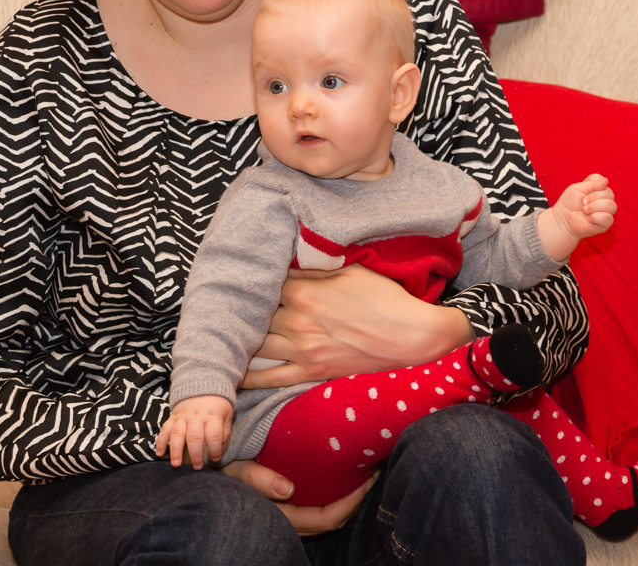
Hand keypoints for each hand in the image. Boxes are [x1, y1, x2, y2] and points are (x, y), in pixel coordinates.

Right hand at [156, 395, 232, 468]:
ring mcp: (183, 417)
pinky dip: (160, 442)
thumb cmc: (217, 406)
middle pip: (194, 437)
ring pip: (177, 434)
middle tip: (197, 467)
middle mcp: (196, 417)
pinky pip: (164, 429)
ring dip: (175, 451)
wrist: (203, 387)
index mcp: (212, 416)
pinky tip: (159, 453)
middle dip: (195, 454)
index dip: (215, 449)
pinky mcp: (172, 417)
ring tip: (176, 464)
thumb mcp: (227, 415)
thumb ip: (224, 431)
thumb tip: (219, 446)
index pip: (214, 435)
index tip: (215, 459)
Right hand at [221, 459, 379, 535]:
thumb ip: (260, 479)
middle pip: (333, 521)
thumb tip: (288, 490)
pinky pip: (319, 511)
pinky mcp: (289, 510)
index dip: (352, 501)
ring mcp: (289, 519)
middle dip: (357, 499)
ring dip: (349, 499)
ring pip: (327, 518)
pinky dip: (335, 498)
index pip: (326, 518)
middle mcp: (287, 523)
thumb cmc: (224, 468)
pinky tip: (342, 478)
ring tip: (364, 472)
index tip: (368, 477)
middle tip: (374, 470)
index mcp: (280, 515)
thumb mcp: (238, 469)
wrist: (211, 471)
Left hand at [240, 265, 473, 389]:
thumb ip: (315, 267)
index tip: (243, 282)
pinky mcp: (311, 371)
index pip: (265, 286)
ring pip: (256, 345)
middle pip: (255, 316)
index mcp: (305, 292)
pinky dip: (249, 378)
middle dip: (244, 312)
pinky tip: (234, 373)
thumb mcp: (352, 271)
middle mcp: (297, 321)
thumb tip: (287, 260)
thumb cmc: (385, 299)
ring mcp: (303, 349)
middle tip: (228, 309)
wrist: (411, 336)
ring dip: (241, 341)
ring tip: (226, 338)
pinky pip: (271, 377)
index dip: (255, 284)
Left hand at [538, 173, 616, 260]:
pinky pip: (608, 218)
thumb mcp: (577, 188)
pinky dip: (596, 217)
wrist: (563, 220)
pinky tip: (589, 219)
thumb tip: (606, 180)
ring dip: (595, 207)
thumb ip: (592, 183)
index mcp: (598, 189)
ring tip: (585, 210)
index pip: (604, 181)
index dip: (593, 185)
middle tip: (583, 203)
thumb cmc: (569, 203)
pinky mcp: (605, 223)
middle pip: (609, 193)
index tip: (583, 192)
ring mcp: (606, 211)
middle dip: (593, 197)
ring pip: (612, 205)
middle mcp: (605, 199)